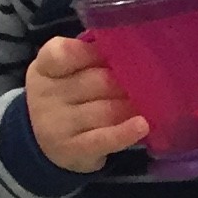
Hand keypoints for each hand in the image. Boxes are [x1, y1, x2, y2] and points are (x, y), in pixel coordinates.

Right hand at [26, 34, 149, 171]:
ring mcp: (57, 125)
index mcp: (45, 69)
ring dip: (132, 105)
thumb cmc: (66, 97)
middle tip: (152, 79)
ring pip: (105, 110)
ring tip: (154, 101)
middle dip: (126, 81)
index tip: (116, 53)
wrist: (44, 142)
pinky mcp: (73, 150)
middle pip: (97, 81)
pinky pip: (102, 139)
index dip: (91, 52)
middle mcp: (46, 95)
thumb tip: (128, 47)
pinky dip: (124, 133)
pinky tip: (142, 125)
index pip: (62, 53)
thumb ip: (87, 56)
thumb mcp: (65, 71)